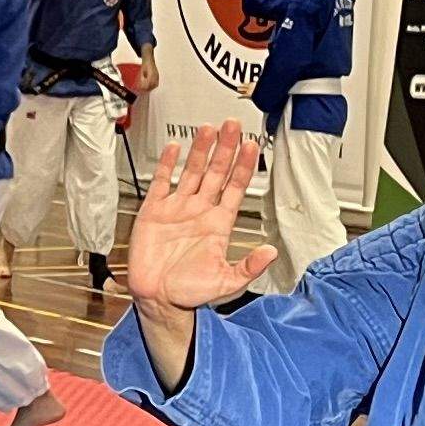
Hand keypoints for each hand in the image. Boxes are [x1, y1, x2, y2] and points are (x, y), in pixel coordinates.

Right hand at [126, 123, 276, 313]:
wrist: (157, 299)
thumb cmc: (189, 293)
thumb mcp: (226, 283)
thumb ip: (249, 267)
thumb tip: (270, 252)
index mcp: (218, 224)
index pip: (235, 187)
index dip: (244, 167)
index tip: (252, 147)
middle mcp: (199, 212)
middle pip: (216, 172)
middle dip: (226, 148)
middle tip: (233, 126)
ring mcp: (177, 209)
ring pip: (192, 171)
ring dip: (201, 150)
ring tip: (209, 129)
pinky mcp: (154, 212)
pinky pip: (162, 183)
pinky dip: (167, 165)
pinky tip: (174, 148)